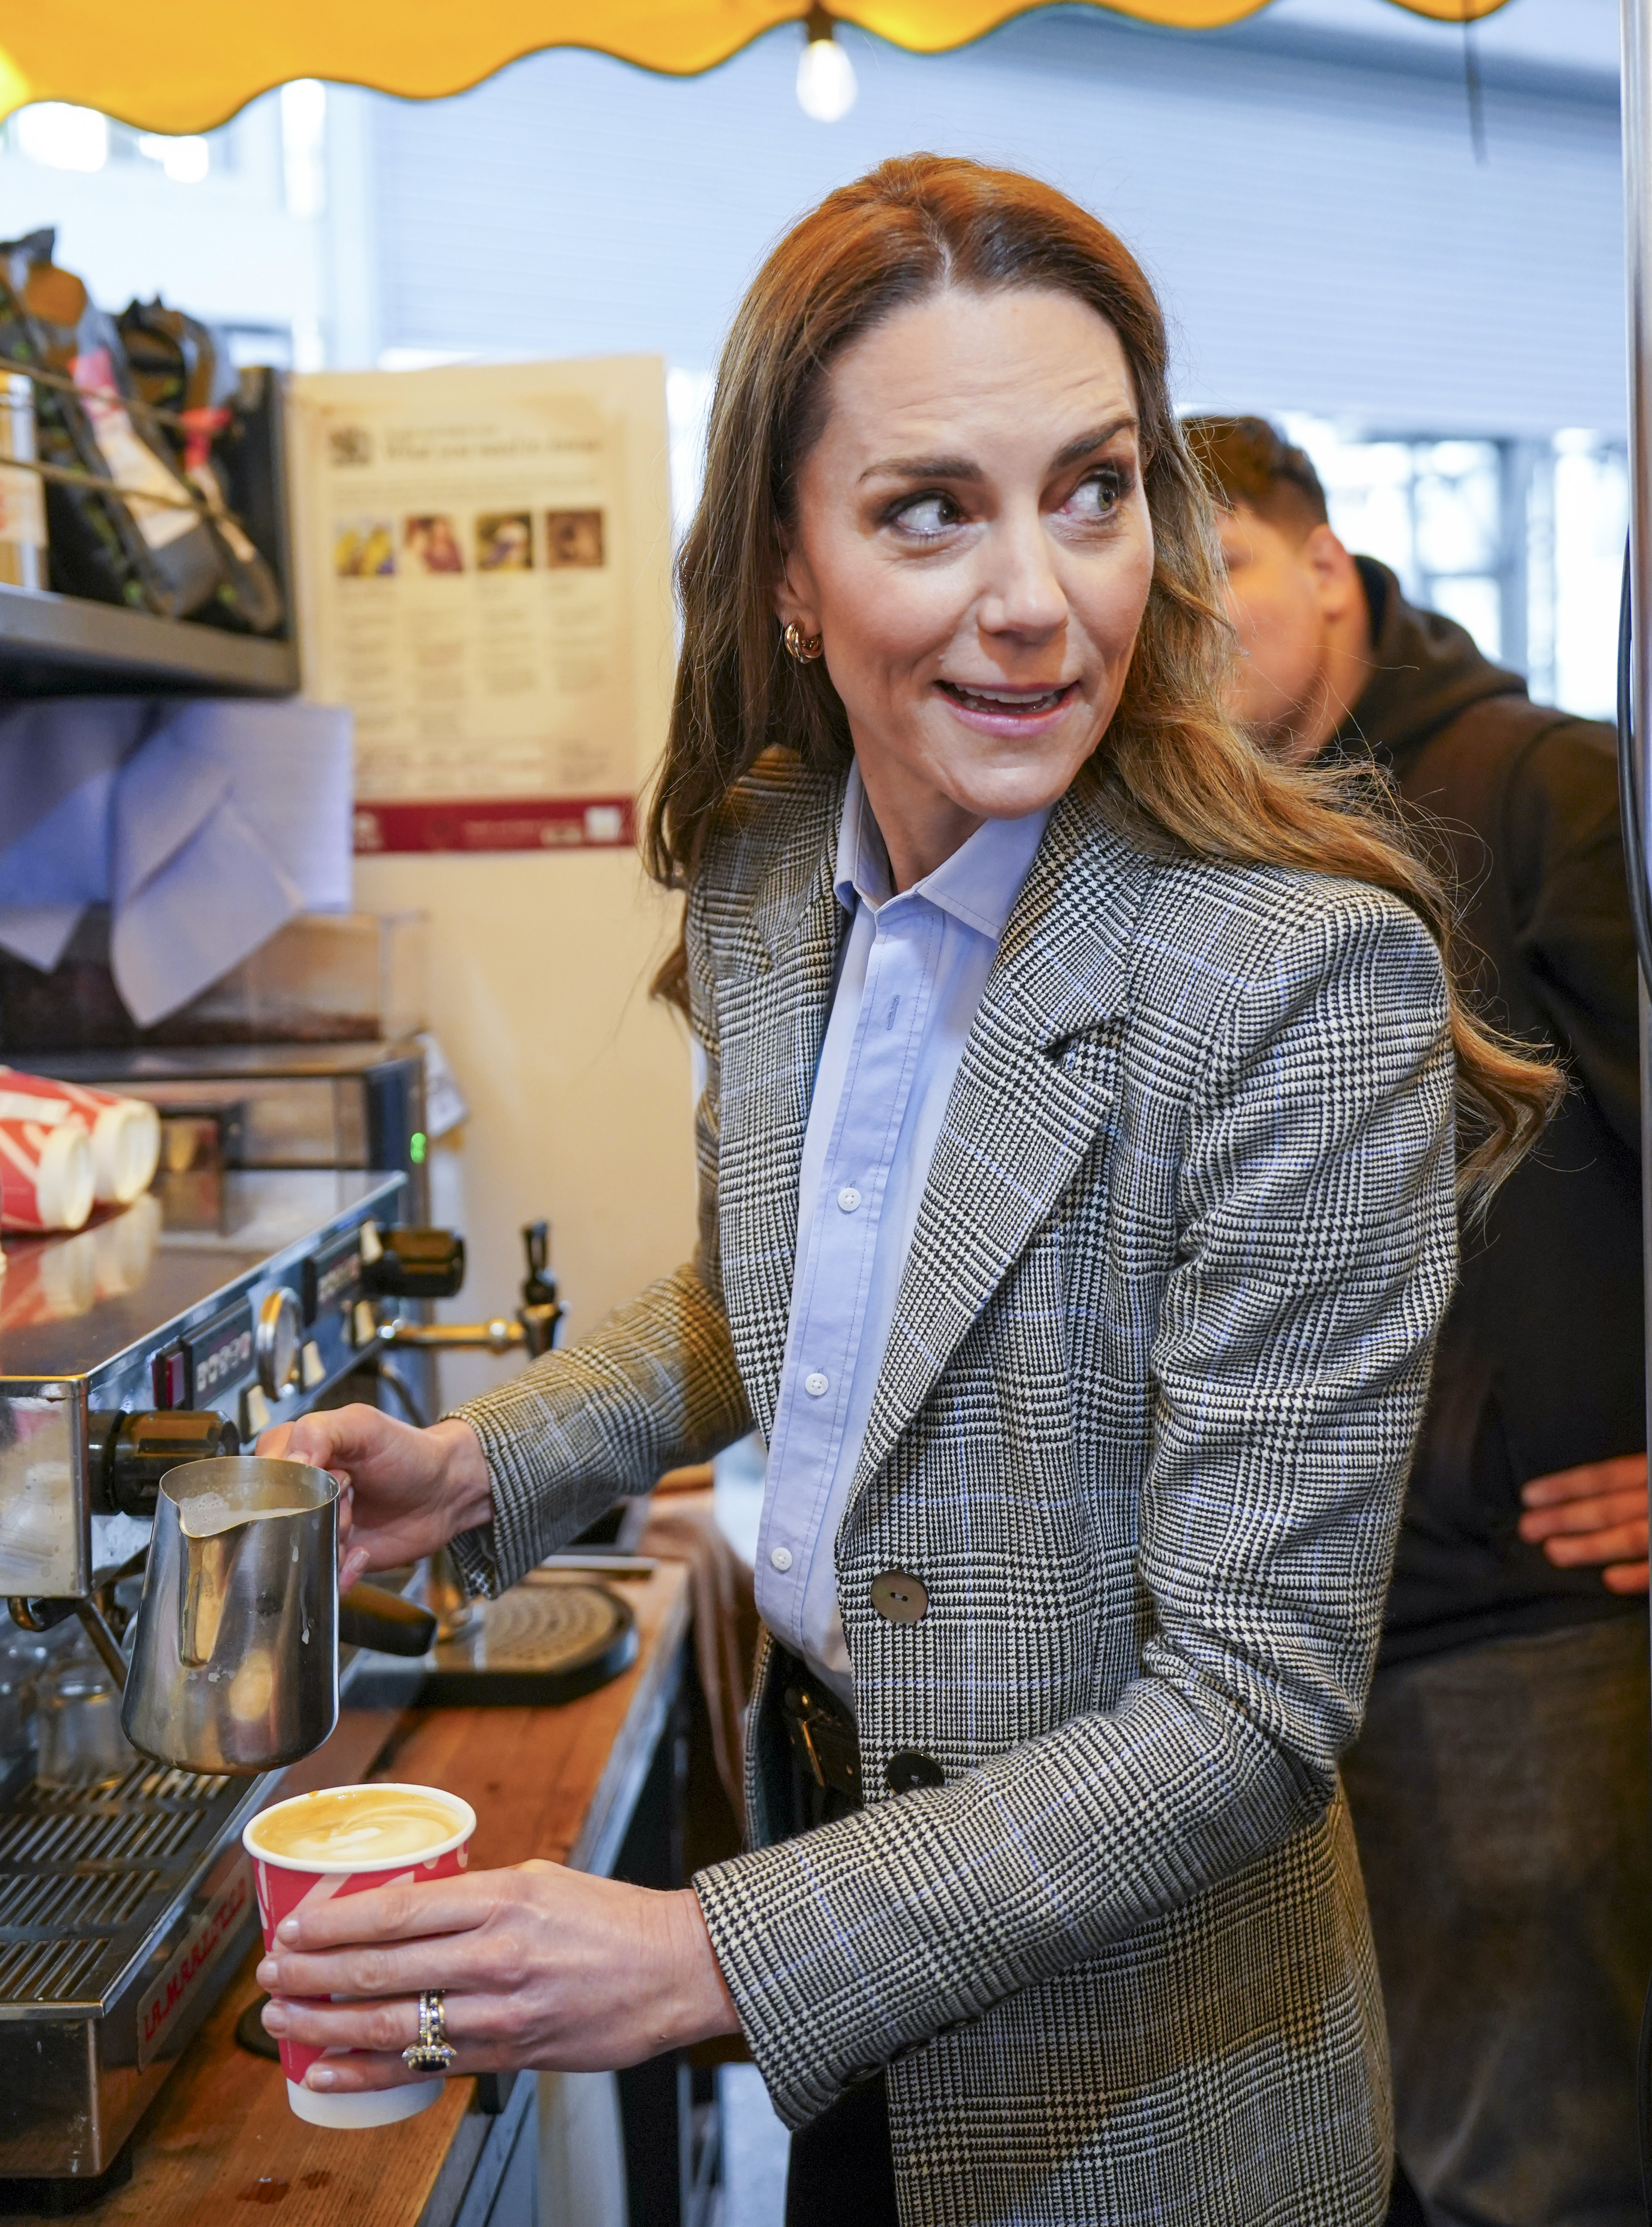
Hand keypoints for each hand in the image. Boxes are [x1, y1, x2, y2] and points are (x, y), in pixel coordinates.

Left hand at [255, 1862, 740, 2091]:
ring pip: (391, 2021)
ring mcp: (500, 2011)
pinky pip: (422, 2066)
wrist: (674, 1970)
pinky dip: (365, 2072)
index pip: (396, 1911)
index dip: (333, 1923)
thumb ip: (476, 1895)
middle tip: (270, 1973)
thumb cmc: (611, 1920)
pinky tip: (327, 2070)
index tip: (292, 1927)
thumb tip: (414, 1904)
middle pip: (381, 1966)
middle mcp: (495, 1954)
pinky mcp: (509, 2054)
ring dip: (325, 2023)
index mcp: (502, 1899)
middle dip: (313, 1973)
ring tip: (282, 2018)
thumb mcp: (540, 1880)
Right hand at [256, 1406, 490, 1585]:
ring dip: (328, 1546)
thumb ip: (319, 1432)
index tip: (329, 1479)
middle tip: (347, 1503)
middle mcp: (297, 1494)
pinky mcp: (333, 1559)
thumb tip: (287, 1462)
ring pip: (294, 1553)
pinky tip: (361, 1554)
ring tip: (355, 1527)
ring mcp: (314, 1529)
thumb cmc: (407, 1452)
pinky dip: (341, 1573)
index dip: (292, 1485)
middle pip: (275, 1521)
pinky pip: (319, 1579)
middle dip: (312, 1519)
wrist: (447, 1491)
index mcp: (293, 1453)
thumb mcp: (364, 1425)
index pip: (262, 1477)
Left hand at [1518, 1454, 1648, 1593]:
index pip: (1604, 1477)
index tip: (1529, 1496)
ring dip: (1590, 1547)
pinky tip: (1610, 1581)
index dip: (1565, 1487)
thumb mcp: (1648, 1471)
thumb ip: (1626, 1480)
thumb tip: (1584, 1490)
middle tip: (1527, 1529)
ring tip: (1553, 1552)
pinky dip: (1638, 1575)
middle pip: (1608, 1509)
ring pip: (1631, 1537)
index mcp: (1649, 1470)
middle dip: (1564, 1518)